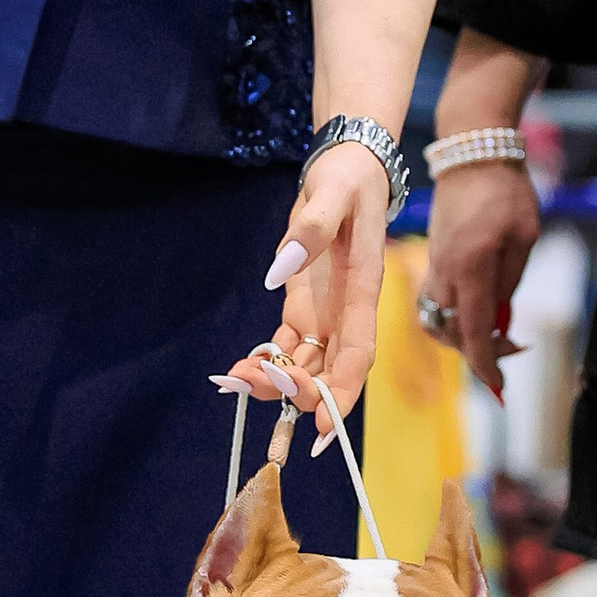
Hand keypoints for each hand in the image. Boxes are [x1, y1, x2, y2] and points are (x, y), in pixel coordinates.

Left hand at [223, 139, 392, 442]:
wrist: (346, 168)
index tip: (322, 428)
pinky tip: (236, 372)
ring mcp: (326, 314)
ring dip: (275, 381)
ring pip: (306, 364)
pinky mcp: (304, 307)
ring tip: (233, 380)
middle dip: (298, 390)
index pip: (359, 355)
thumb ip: (312, 229)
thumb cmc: (347, 180)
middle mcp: (347, 313)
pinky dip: (266, 363)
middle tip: (253, 384)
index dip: (342, 393)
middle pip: (330, 370)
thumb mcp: (332, 193)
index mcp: (363, 291)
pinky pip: (287, 347)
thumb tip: (279, 270)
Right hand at [422, 160, 540, 397]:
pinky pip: (435, 302)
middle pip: (449, 334)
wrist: (472, 155)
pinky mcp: (433, 259)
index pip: (473, 332)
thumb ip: (511, 285)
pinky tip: (479, 308)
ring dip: (461, 335)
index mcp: (471, 268)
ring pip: (436, 321)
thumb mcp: (524, 239)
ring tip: (495, 329)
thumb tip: (502, 321)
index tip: (498, 387)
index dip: (486, 365)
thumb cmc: (506, 193)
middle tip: (512, 345)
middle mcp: (445, 272)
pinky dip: (453, 316)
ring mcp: (434, 266)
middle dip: (477, 351)